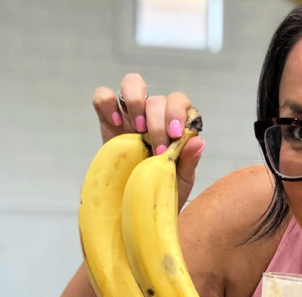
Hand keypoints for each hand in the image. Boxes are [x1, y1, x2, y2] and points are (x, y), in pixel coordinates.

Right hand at [91, 73, 204, 205]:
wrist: (138, 207)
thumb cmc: (163, 191)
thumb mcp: (181, 180)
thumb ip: (189, 160)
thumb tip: (198, 141)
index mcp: (175, 125)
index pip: (180, 102)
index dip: (178, 113)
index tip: (175, 135)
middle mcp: (154, 115)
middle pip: (158, 98)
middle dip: (159, 121)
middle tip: (157, 148)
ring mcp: (130, 116)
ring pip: (132, 84)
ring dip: (137, 102)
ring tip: (138, 130)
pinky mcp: (107, 121)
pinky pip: (103, 98)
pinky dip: (107, 104)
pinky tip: (116, 125)